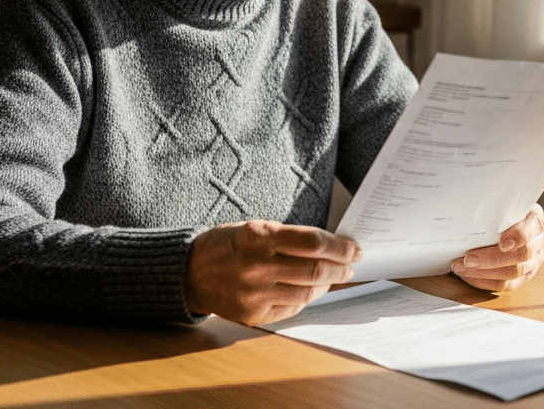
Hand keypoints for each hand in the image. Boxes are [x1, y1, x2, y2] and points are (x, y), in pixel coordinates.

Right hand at [185, 219, 361, 326]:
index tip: (354, 249)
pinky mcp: (252, 315)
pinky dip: (306, 298)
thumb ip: (291, 238)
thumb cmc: (228, 245)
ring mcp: (253, 294)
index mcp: (258, 237)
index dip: (340, 247)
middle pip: (315, 270)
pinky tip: (310, 289)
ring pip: (307, 292)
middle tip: (351, 265)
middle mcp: (256, 266)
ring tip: (333, 277)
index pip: (313, 243)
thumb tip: (332, 248)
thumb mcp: (256, 228)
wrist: (189, 272)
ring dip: (327, 285)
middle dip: (341, 268)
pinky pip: (292, 308)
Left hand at [450, 204, 543, 291]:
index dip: (517, 238)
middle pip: (520, 256)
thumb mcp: (504, 204)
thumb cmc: (504, 211)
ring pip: (512, 274)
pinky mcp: (525, 276)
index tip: (502, 243)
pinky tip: (469, 276)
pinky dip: (485, 282)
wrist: (512, 219)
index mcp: (535, 221)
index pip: (529, 232)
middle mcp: (538, 242)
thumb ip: (496, 209)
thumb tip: (474, 211)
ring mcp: (534, 261)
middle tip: (467, 259)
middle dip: (490, 259)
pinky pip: (506, 285)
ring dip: (483, 273)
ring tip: (461, 268)